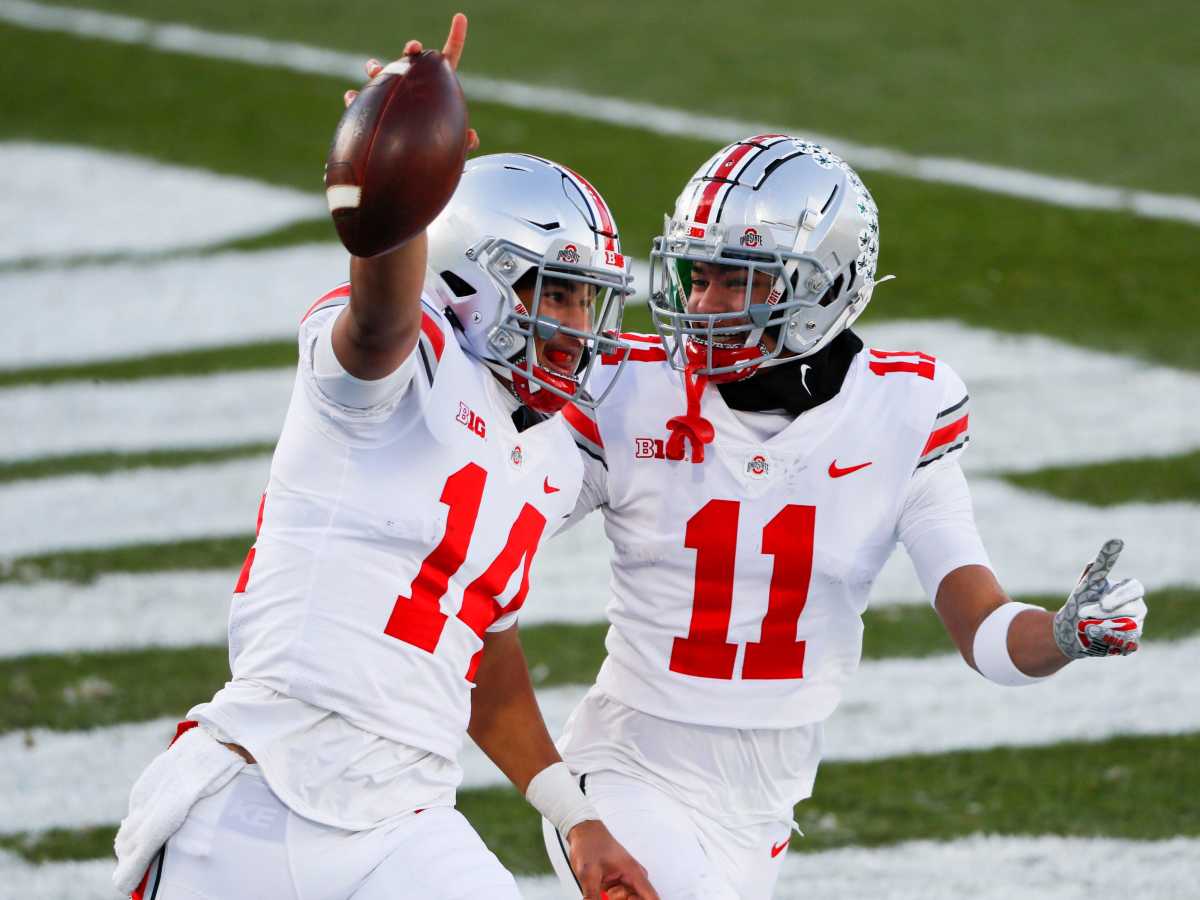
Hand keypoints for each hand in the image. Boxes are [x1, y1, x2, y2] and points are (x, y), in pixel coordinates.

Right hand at [343, 13, 479, 151]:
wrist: (412, 164)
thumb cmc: (437, 151)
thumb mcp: (454, 146)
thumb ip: (465, 142)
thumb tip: (471, 137)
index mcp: (439, 86)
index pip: (449, 58)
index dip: (456, 38)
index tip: (459, 18)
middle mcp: (414, 85)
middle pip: (413, 60)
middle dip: (411, 50)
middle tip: (413, 49)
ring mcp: (392, 95)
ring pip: (382, 74)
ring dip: (376, 68)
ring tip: (373, 69)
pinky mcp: (374, 112)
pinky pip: (361, 103)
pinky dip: (355, 99)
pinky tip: (351, 97)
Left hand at [566, 819, 659, 899]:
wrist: (584, 833)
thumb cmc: (590, 844)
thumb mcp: (588, 873)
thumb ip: (592, 896)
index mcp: (633, 873)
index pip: (652, 898)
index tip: (629, 899)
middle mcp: (634, 877)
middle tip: (609, 893)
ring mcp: (627, 881)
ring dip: (616, 899)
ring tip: (605, 889)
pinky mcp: (620, 883)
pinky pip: (621, 898)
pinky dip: (612, 898)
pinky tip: (604, 891)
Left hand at [1053, 539, 1145, 658]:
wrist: (1073, 628)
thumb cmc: (1082, 600)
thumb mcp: (1089, 582)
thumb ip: (1102, 563)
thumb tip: (1116, 540)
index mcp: (1130, 590)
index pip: (1135, 589)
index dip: (1121, 596)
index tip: (1103, 602)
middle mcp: (1139, 608)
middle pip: (1131, 610)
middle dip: (1105, 613)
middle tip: (1084, 614)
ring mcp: (1138, 626)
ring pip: (1128, 628)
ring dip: (1103, 627)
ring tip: (1086, 627)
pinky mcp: (1131, 643)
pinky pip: (1124, 643)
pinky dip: (1107, 641)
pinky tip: (1094, 637)